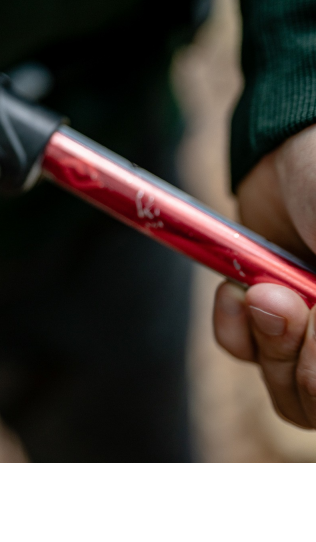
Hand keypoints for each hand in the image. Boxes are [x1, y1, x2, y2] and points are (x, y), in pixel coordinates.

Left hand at [214, 124, 315, 427]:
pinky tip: (235, 289)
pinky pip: (244, 355)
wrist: (291, 147)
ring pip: (289, 394)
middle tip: (282, 299)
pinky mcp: (265, 319)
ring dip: (269, 345)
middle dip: (302, 362)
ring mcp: (314, 336)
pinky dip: (233, 330)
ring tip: (260, 290)